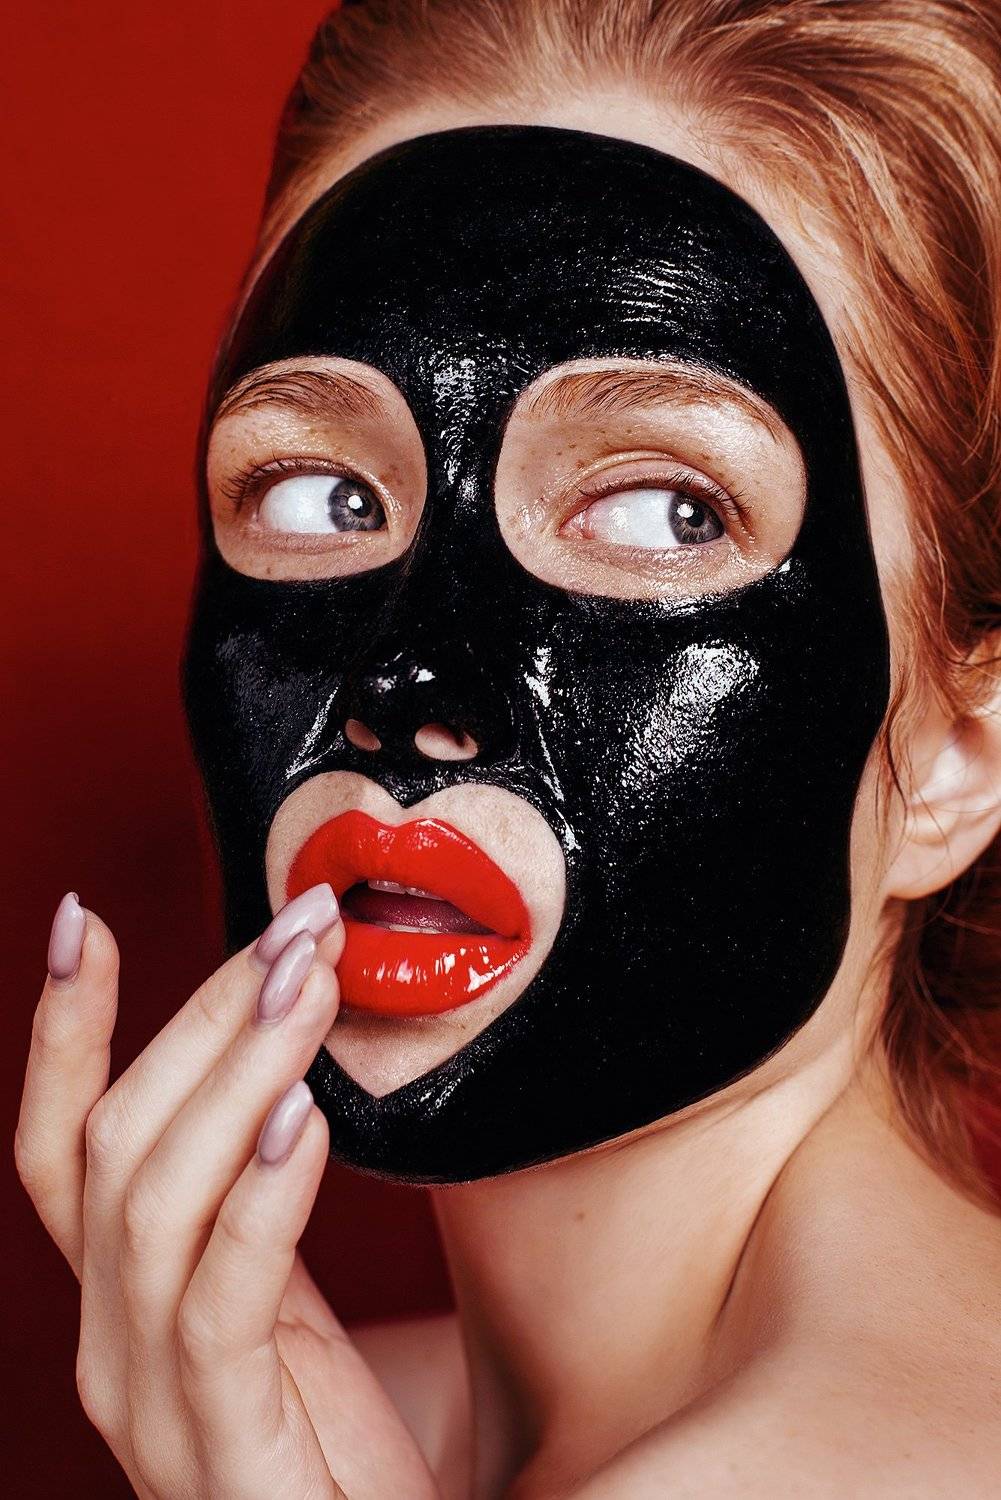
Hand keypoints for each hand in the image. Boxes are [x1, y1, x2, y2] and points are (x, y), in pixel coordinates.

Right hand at [15, 887, 440, 1499]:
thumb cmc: (332, 1449)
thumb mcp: (278, 1307)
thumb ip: (255, 1206)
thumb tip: (284, 1070)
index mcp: (122, 1302)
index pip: (61, 1147)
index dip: (61, 1032)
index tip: (82, 920)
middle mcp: (112, 1346)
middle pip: (116, 1142)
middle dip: (203, 1013)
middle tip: (299, 924)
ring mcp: (154, 1404)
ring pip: (156, 1198)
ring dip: (237, 1071)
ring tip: (308, 982)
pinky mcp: (225, 1451)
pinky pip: (225, 1297)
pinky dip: (262, 1195)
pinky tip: (309, 1116)